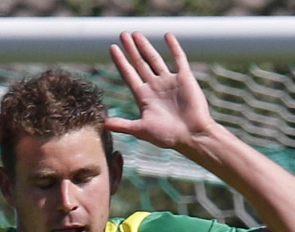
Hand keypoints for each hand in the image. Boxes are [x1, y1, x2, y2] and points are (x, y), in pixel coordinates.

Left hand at [105, 33, 218, 154]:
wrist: (192, 135)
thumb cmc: (168, 135)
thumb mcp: (141, 129)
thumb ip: (123, 124)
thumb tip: (102, 123)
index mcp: (144, 97)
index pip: (129, 75)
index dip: (120, 62)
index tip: (112, 48)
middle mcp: (155, 87)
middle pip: (140, 64)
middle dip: (131, 50)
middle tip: (122, 34)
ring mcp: (169, 82)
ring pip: (155, 59)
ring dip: (146, 46)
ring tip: (136, 33)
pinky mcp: (185, 78)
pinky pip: (179, 59)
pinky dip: (174, 47)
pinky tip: (167, 36)